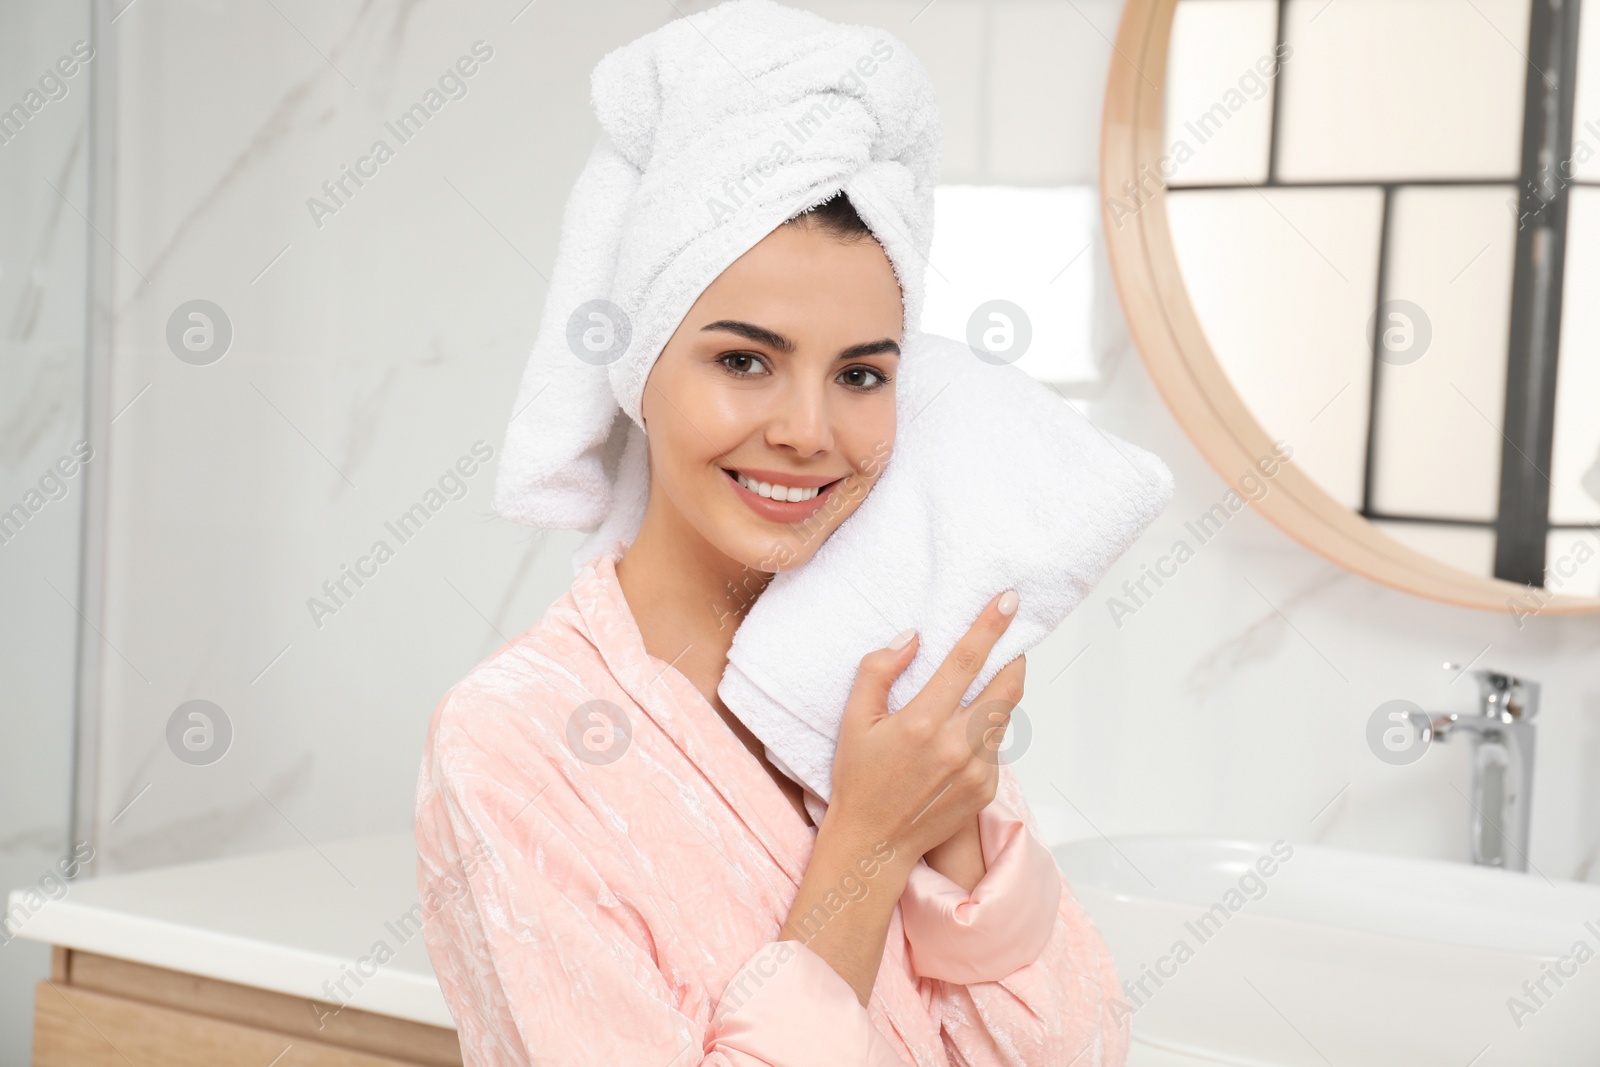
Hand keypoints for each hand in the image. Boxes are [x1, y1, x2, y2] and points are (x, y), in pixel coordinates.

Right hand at [825, 590, 1024, 865]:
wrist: (874, 843)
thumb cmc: (860, 779)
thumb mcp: (854, 720)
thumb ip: (878, 671)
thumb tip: (913, 639)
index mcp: (922, 723)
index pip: (966, 661)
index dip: (991, 626)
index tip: (1009, 600)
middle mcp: (956, 746)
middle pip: (1006, 686)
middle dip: (1015, 656)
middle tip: (1013, 638)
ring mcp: (976, 771)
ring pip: (1004, 716)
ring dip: (1001, 693)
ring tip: (986, 682)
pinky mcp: (987, 789)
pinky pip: (996, 746)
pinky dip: (986, 730)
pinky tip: (964, 731)